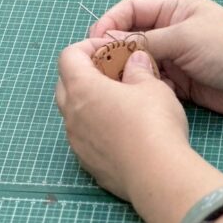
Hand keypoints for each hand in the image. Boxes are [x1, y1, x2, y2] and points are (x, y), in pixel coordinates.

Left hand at [55, 39, 189, 200]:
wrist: (157, 176)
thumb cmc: (153, 124)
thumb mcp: (152, 85)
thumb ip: (138, 69)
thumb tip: (135, 61)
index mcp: (82, 88)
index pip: (69, 56)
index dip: (87, 46)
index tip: (110, 49)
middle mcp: (71, 114)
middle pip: (65, 83)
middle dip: (85, 72)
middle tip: (113, 72)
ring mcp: (76, 141)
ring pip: (72, 112)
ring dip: (89, 101)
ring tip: (118, 101)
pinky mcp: (87, 163)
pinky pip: (83, 136)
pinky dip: (94, 126)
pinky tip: (120, 129)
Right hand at [89, 0, 222, 116]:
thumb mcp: (184, 36)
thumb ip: (146, 40)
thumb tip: (110, 43)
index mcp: (173, 9)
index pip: (131, 9)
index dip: (110, 22)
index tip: (94, 40)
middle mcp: (171, 30)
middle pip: (132, 37)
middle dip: (115, 50)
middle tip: (98, 66)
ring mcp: (176, 57)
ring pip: (140, 62)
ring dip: (128, 71)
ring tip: (114, 83)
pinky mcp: (181, 83)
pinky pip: (153, 82)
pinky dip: (143, 87)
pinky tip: (137, 95)